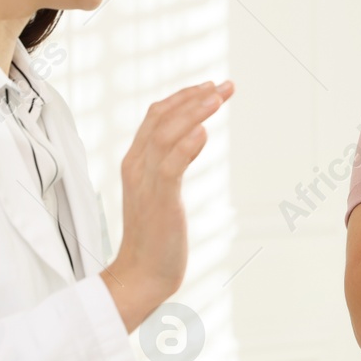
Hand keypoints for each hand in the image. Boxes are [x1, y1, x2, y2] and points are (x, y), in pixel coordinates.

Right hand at [103, 79, 233, 331]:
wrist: (141, 275)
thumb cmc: (154, 236)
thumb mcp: (162, 191)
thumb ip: (173, 162)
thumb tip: (195, 136)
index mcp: (135, 162)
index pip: (155, 116)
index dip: (182, 97)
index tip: (209, 87)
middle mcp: (136, 166)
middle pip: (161, 117)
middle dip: (194, 97)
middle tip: (225, 85)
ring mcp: (146, 183)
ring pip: (166, 134)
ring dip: (194, 112)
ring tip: (219, 97)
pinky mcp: (159, 201)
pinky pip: (170, 166)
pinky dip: (187, 146)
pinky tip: (205, 133)